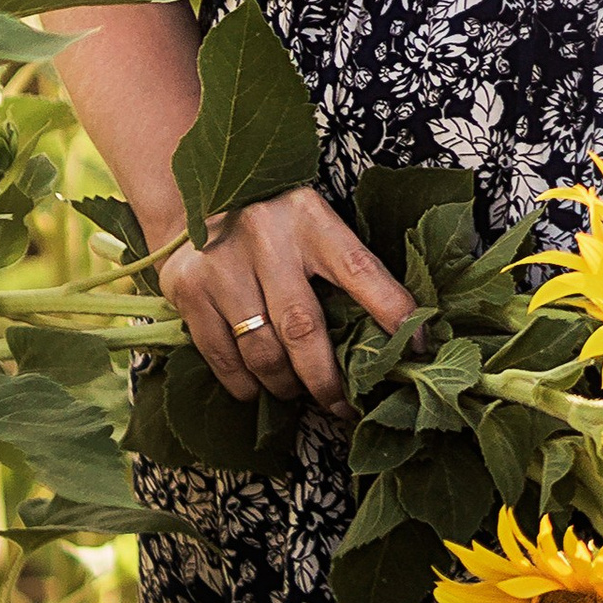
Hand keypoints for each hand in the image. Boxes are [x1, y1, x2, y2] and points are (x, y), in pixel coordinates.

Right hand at [152, 187, 415, 413]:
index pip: (360, 270)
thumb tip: (392, 336)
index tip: (415, 348)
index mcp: (309, 218)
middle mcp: (264, 236)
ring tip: (297, 391)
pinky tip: (257, 386)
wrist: (194, 196)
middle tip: (343, 406)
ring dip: (285, 385)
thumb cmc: (273, 224)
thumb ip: (342, 269)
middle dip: (327, 379)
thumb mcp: (312, 226)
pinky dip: (245, 384)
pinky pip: (222, 357)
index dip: (392, 312)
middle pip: (303, 328)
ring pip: (262, 351)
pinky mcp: (187, 288)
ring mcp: (221, 263)